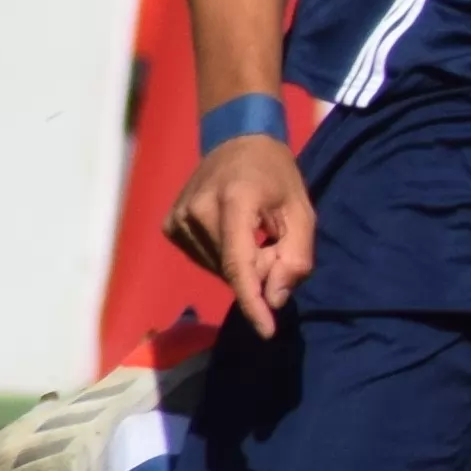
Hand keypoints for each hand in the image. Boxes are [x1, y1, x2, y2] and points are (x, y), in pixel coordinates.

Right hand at [166, 133, 316, 337]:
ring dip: (240, 267)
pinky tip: (231, 236)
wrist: (236, 140)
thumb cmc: (275, 174)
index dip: (252, 301)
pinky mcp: (170, 226)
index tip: (266, 330)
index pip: (238, 264)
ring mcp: (178, 218)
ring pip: (216, 269)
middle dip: (258, 274)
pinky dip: (222, 259)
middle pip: (231, 269)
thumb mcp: (301, 210)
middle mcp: (197, 210)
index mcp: (233, 201)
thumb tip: (274, 299)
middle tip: (273, 245)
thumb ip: (295, 256)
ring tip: (252, 235)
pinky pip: (202, 259)